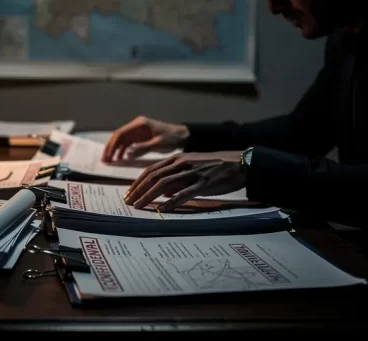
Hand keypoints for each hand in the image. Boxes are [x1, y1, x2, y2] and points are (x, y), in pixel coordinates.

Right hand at [102, 116, 189, 161]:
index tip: (108, 156)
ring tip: (109, 161)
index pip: (120, 134)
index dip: (112, 146)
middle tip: (104, 160)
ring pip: (121, 140)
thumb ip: (142, 148)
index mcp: (140, 124)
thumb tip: (127, 153)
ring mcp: (138, 131)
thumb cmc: (172, 138)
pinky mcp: (141, 137)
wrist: (183, 136)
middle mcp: (136, 126)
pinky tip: (120, 158)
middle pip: (118, 136)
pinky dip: (122, 150)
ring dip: (114, 150)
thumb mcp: (158, 143)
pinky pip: (128, 143)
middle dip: (110, 148)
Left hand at [123, 151, 245, 211]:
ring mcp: (192, 173)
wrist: (239, 163)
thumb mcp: (192, 167)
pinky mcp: (204, 183)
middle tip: (128, 202)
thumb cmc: (215, 167)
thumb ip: (176, 178)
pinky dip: (171, 202)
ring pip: (164, 184)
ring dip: (149, 196)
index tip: (129, 193)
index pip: (151, 170)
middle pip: (153, 177)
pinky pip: (184, 194)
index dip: (137, 182)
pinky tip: (162, 210)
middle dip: (138, 190)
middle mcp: (182, 164)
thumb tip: (163, 193)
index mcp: (178, 159)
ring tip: (139, 206)